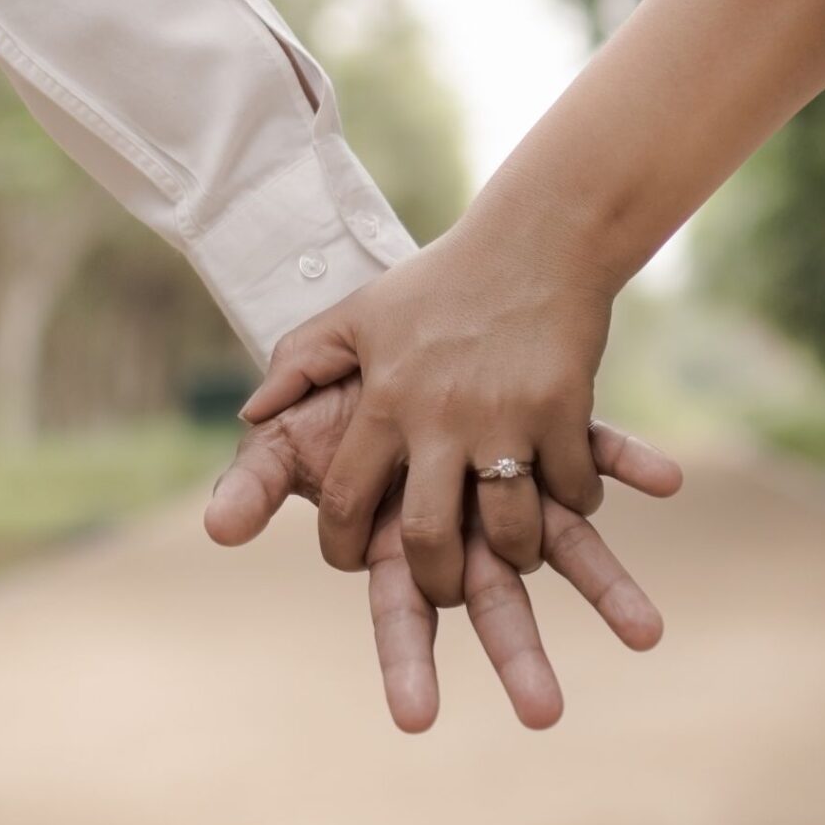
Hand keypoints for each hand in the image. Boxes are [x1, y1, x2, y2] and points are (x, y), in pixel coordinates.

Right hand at [207, 380, 681, 729]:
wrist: (399, 330)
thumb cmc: (342, 396)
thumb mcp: (293, 435)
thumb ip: (258, 480)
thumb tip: (216, 527)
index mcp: (403, 530)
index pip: (401, 606)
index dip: (405, 660)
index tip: (415, 717)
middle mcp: (468, 517)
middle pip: (492, 596)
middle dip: (515, 651)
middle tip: (543, 710)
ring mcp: (514, 479)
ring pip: (562, 542)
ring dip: (604, 585)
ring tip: (647, 632)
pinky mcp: (550, 430)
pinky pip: (595, 449)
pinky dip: (630, 463)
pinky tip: (669, 479)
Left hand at [239, 223, 616, 605]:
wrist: (533, 239)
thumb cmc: (442, 281)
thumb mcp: (360, 312)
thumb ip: (299, 361)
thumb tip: (250, 414)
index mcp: (385, 399)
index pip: (345, 499)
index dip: (344, 545)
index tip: (357, 559)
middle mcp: (440, 416)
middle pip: (429, 538)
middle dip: (437, 582)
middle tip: (448, 585)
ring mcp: (506, 415)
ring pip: (509, 528)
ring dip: (514, 553)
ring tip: (515, 548)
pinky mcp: (564, 407)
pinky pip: (571, 488)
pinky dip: (575, 502)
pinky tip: (568, 493)